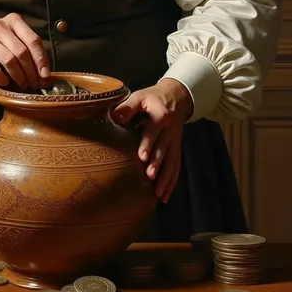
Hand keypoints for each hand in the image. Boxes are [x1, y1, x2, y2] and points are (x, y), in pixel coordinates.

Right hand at [0, 13, 50, 89]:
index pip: (33, 40)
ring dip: (19, 77)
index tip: (45, 75)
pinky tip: (7, 83)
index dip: (42, 60)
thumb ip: (28, 49)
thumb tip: (45, 74)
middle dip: (31, 71)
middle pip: (22, 51)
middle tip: (35, 84)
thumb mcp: (13, 39)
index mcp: (12, 21)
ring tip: (23, 84)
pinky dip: (4, 80)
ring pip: (9, 61)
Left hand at [112, 78, 192, 202]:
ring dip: (165, 177)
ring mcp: (175, 141)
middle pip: (164, 149)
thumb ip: (128, 106)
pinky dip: (171, 181)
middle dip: (157, 164)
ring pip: (172, 161)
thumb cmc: (153, 98)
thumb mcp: (140, 96)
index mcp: (160, 115)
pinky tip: (164, 195)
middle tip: (149, 177)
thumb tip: (115, 118)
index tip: (142, 157)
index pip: (153, 131)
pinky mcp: (177, 148)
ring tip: (157, 193)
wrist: (177, 97)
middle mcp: (170, 130)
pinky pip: (176, 166)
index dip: (148, 143)